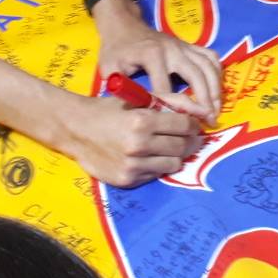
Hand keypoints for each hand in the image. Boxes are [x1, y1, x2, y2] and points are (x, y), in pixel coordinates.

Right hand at [60, 92, 206, 186]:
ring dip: (175, 155)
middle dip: (190, 141)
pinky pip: (156, 175)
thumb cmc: (108, 109)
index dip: (192, 124)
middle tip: (188, 137)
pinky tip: (149, 156)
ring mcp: (133, 165)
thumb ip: (172, 100)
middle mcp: (138, 145)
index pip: (184, 125)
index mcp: (142, 121)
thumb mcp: (139, 98)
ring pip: (173, 164)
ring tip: (168, 146)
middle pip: (182, 147)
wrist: (75, 129)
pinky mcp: (127, 180)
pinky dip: (157, 165)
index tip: (191, 124)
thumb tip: (203, 110)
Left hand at [93, 0, 221, 111]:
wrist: (124, 24)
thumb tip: (131, 111)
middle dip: (206, 100)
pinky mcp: (190, 45)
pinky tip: (217, 89)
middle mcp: (173, 49)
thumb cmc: (116, 49)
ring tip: (217, 110)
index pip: (166, 87)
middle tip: (211, 120)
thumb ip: (119, 88)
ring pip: (208, 66)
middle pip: (196, 76)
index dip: (172, 108)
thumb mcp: (110, 67)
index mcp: (152, 55)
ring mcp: (184, 46)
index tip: (178, 125)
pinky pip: (211, 57)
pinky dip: (218, 73)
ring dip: (216, 89)